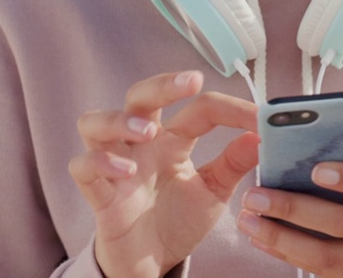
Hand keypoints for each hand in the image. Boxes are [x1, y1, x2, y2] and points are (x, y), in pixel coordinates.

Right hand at [68, 70, 259, 277]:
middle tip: (190, 82)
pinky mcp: (98, 194)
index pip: (199, 108)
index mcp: (173, 140)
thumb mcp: (213, 192)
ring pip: (95, 122)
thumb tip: (260, 135)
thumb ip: (234, 165)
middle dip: (162, 84)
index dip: (231, 108)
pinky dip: (99, 163)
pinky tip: (125, 172)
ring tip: (147, 131)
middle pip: (139, 95)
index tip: (260, 118)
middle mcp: (141, 144)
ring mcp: (115, 165)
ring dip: (119, 120)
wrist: (150, 262)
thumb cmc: (176, 220)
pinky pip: (82, 167)